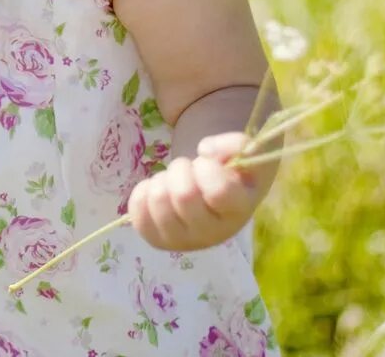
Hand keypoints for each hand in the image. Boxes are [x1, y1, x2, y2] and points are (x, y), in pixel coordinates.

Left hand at [126, 133, 261, 251]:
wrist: (216, 199)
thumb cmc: (232, 174)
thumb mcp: (247, 152)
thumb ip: (236, 143)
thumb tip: (205, 150)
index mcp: (238, 211)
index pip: (219, 191)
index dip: (207, 168)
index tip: (207, 163)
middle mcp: (213, 234)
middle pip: (183, 195)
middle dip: (181, 169)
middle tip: (188, 170)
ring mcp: (183, 241)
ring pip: (158, 200)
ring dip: (162, 179)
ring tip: (174, 182)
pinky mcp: (157, 240)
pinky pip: (137, 209)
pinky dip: (143, 191)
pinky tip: (160, 191)